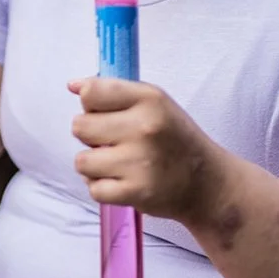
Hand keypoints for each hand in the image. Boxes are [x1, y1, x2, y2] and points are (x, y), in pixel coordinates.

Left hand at [69, 77, 229, 223]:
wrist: (206, 183)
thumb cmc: (173, 138)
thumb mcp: (153, 102)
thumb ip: (112, 90)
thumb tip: (72, 85)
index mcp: (149, 99)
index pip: (91, 93)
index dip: (91, 104)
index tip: (106, 113)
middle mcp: (145, 127)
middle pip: (79, 127)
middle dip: (91, 136)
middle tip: (114, 142)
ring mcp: (140, 162)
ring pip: (82, 161)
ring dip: (94, 165)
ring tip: (117, 163)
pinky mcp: (136, 192)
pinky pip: (94, 189)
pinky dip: (102, 188)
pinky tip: (120, 181)